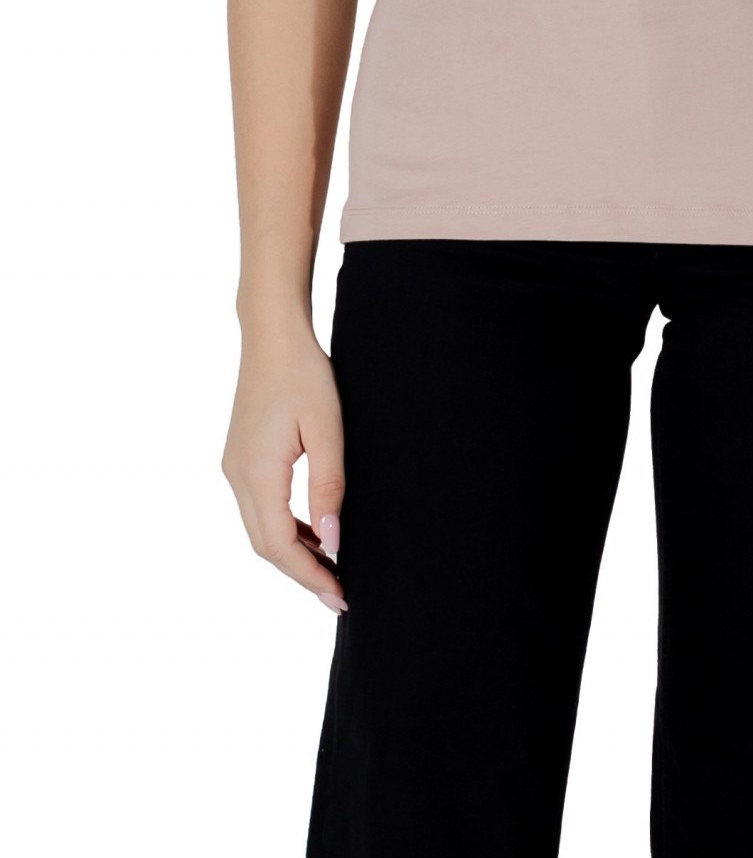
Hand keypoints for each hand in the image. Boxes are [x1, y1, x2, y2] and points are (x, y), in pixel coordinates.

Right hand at [221, 317, 347, 613]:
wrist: (272, 334)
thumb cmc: (304, 373)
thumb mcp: (327, 428)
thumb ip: (329, 486)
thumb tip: (332, 541)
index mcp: (257, 473)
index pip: (280, 545)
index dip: (309, 575)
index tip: (340, 594)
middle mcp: (237, 476)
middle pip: (265, 545)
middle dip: (302, 573)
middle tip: (340, 592)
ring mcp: (234, 467)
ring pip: (260, 528)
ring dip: (293, 551)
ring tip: (332, 566)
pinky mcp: (240, 457)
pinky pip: (260, 507)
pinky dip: (285, 526)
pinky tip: (313, 529)